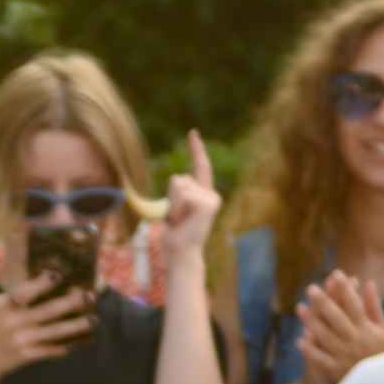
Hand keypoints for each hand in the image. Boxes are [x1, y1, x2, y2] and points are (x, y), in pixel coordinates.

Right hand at [0, 277, 93, 380]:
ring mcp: (18, 341)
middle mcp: (10, 323)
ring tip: (93, 321)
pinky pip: (48, 351)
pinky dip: (62, 348)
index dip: (42, 284)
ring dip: (76, 326)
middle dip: (71, 302)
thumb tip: (47, 282)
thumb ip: (14, 296)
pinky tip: (76, 343)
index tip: (59, 276)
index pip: (24, 292)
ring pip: (53, 332)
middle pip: (47, 310)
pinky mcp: (23, 356)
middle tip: (90, 296)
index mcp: (2, 306)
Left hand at [159, 129, 219, 260]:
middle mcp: (212, 193)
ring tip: (180, 220)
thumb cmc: (176, 235)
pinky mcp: (208, 203)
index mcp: (204, 193)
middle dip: (171, 198)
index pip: (200, 166)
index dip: (196, 149)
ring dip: (173, 204)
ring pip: (179, 185)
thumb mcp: (175, 208)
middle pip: (179, 179)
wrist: (181, 252)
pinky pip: (182, 193)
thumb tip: (178, 178)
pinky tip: (184, 220)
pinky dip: (177, 207)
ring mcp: (212, 198)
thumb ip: (179, 192)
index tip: (192, 131)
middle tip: (177, 218)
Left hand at [295, 272, 383, 383]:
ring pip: (326, 336)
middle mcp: (355, 340)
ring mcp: (344, 355)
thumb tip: (369, 283)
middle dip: (325, 302)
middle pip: (338, 318)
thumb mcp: (382, 329)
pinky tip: (299, 340)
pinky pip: (321, 359)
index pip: (355, 305)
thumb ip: (374, 307)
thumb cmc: (379, 351)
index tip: (336, 274)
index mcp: (367, 328)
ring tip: (299, 307)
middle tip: (310, 288)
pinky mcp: (335, 370)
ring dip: (312, 322)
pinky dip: (310, 350)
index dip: (345, 289)